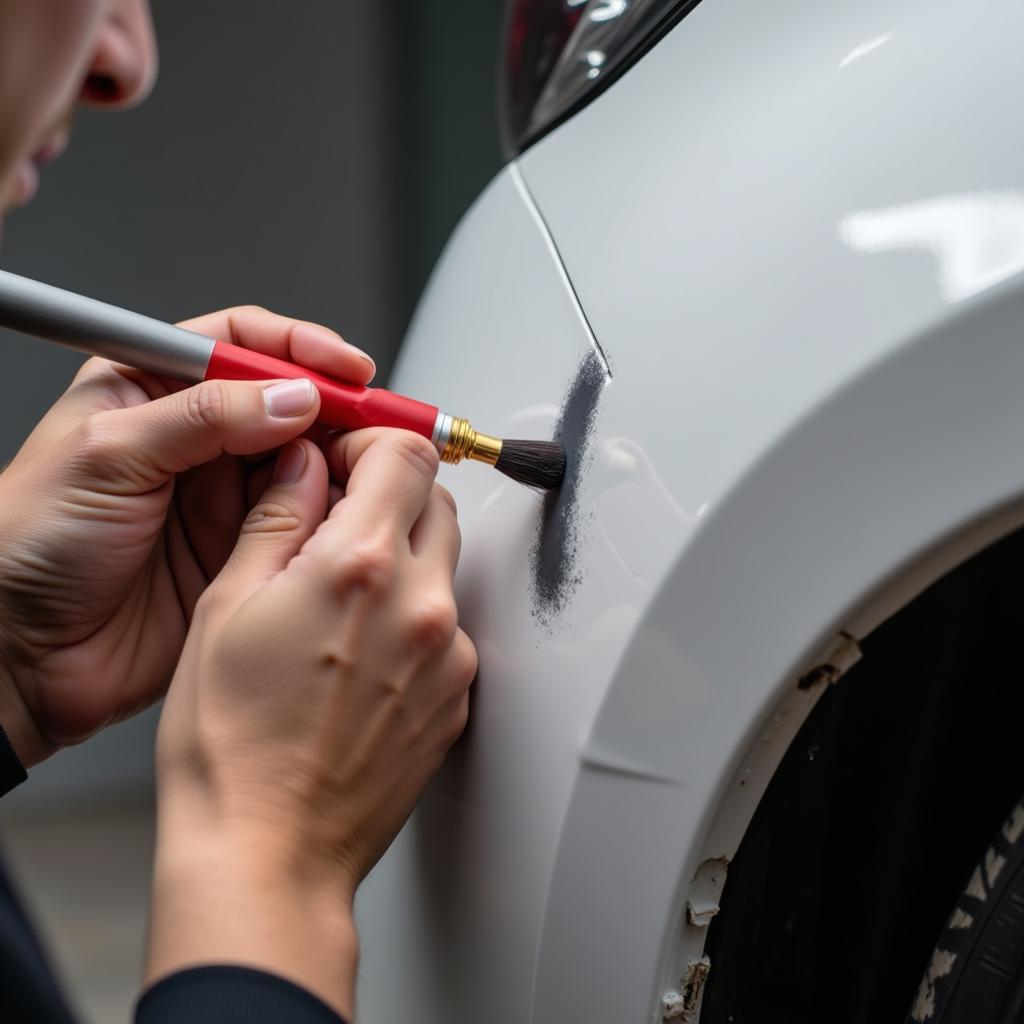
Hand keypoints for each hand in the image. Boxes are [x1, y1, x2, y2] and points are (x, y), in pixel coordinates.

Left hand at [0, 307, 375, 765]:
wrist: (21, 656)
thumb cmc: (26, 545)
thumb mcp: (106, 455)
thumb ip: (202, 418)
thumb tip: (291, 396)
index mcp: (148, 390)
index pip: (237, 344)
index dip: (298, 348)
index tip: (345, 368)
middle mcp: (191, 439)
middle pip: (283, 401)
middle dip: (333, 408)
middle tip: (375, 422)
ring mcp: (219, 496)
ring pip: (301, 460)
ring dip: (337, 461)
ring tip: (366, 468)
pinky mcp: (240, 548)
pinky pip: (300, 520)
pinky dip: (328, 514)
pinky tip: (342, 515)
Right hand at [147, 429, 476, 1017]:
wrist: (268, 850)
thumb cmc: (232, 744)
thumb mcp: (228, 607)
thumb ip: (277, 518)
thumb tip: (305, 463)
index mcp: (360, 567)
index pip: (408, 453)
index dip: (374, 444)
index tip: (346, 460)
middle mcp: (422, 604)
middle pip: (437, 501)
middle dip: (393, 495)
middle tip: (339, 524)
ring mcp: (451, 655)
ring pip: (446, 565)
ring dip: (406, 557)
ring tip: (344, 601)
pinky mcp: (458, 697)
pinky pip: (450, 627)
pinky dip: (417, 617)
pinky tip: (364, 654)